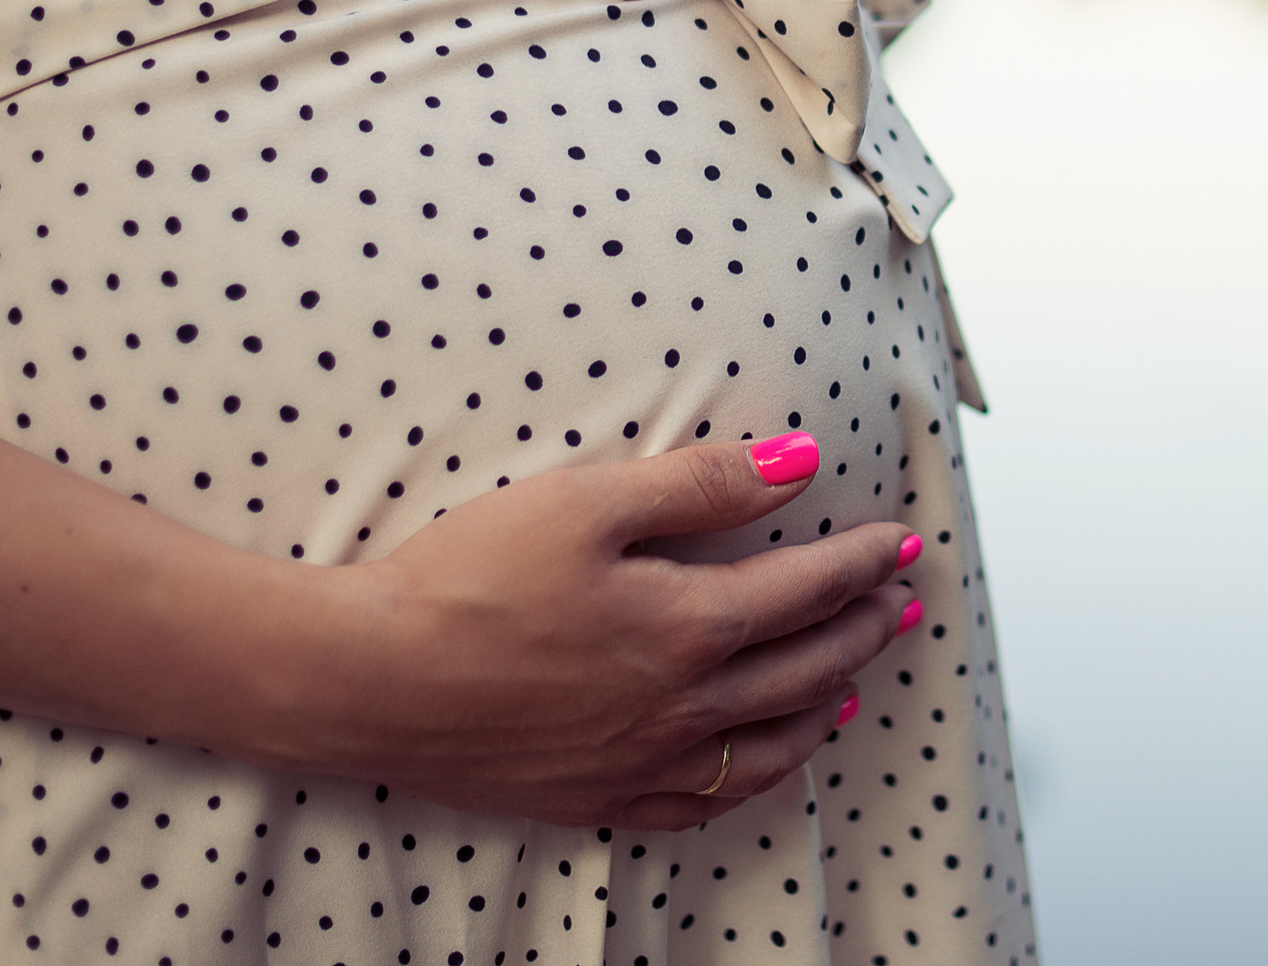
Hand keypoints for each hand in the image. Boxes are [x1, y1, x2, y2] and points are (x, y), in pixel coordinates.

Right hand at [306, 433, 921, 829]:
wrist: (368, 678)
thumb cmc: (468, 577)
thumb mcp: (589, 501)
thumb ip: (703, 483)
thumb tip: (800, 461)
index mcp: (687, 626)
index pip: (808, 589)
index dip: (861, 561)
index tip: (899, 542)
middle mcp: (682, 706)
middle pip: (807, 668)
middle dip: (863, 630)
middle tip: (899, 605)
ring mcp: (641, 763)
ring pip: (770, 748)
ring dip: (826, 708)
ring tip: (854, 686)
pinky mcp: (596, 797)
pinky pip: (704, 805)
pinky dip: (754, 780)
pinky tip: (763, 763)